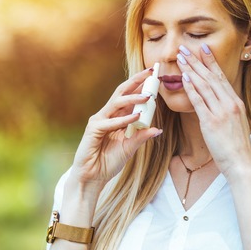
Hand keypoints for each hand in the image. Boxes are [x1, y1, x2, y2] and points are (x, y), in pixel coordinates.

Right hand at [71, 68, 162, 189]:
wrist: (92, 178)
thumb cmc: (108, 162)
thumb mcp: (130, 148)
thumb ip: (141, 137)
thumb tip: (158, 129)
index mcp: (116, 117)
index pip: (130, 97)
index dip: (141, 85)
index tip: (155, 75)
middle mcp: (107, 115)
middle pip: (122, 92)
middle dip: (136, 81)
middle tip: (151, 72)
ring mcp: (99, 121)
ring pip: (116, 103)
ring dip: (133, 98)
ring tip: (148, 96)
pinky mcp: (93, 130)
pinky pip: (110, 122)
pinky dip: (124, 119)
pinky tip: (137, 117)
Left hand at [176, 44, 250, 180]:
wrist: (242, 163)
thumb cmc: (237, 147)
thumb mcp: (234, 123)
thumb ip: (225, 110)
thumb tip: (215, 102)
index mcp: (236, 103)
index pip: (221, 77)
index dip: (211, 62)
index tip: (203, 49)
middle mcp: (230, 104)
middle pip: (211, 77)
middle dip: (198, 61)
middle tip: (186, 48)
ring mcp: (221, 112)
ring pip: (204, 85)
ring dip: (192, 70)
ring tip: (181, 58)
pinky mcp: (211, 122)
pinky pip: (199, 101)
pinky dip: (191, 88)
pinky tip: (184, 78)